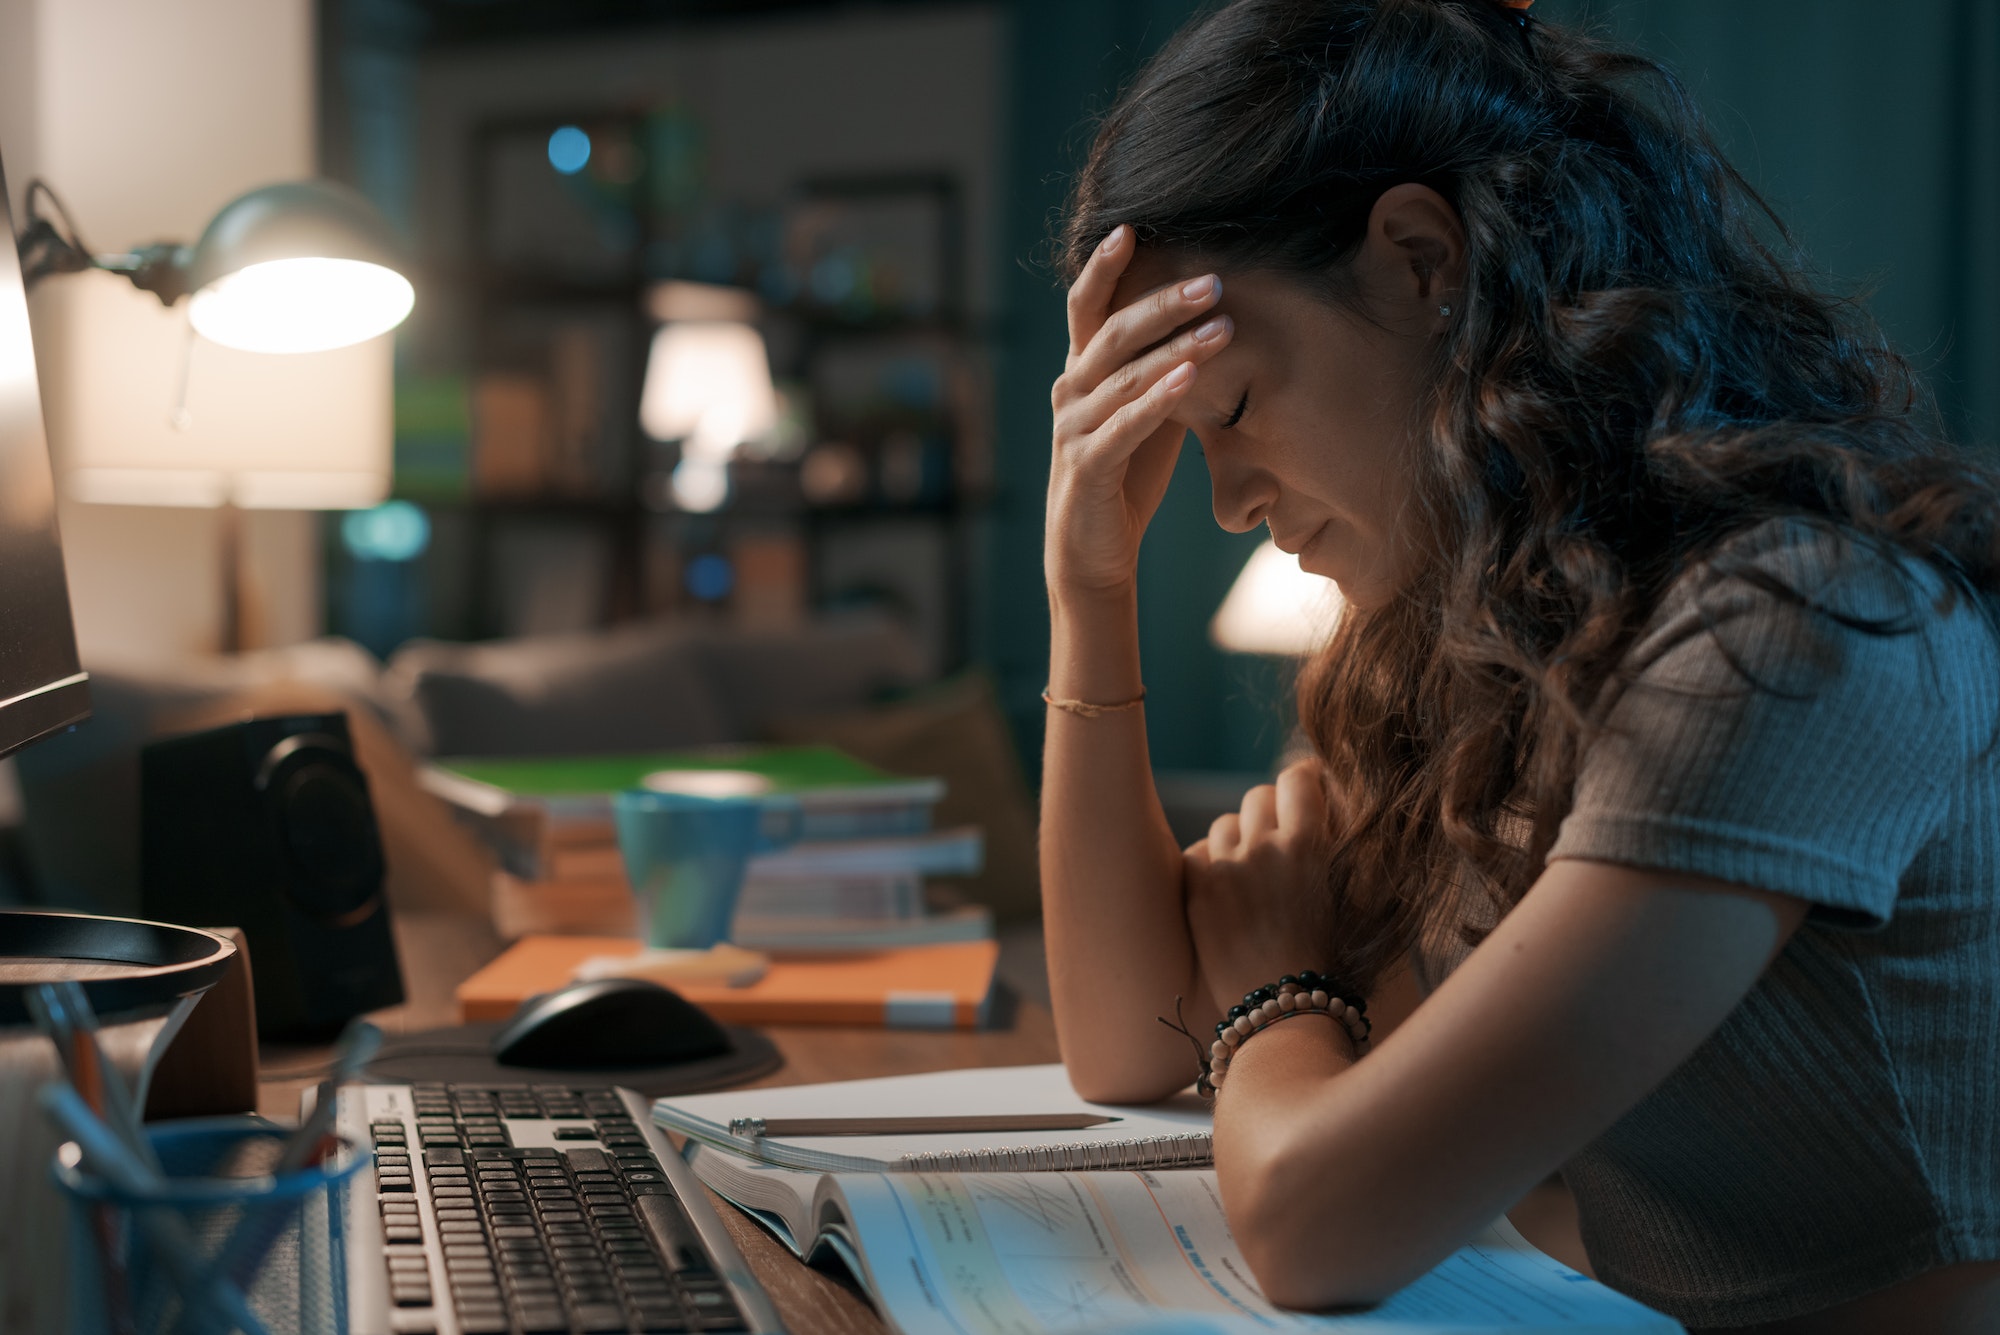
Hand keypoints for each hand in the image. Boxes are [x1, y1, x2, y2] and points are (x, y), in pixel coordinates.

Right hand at [1046, 225, 1234, 598]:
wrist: (1091, 551)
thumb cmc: (1125, 476)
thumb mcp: (1147, 413)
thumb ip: (1163, 371)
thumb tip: (1215, 322)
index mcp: (1081, 372)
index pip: (1086, 307)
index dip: (1103, 266)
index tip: (1132, 226)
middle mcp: (1069, 392)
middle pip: (1111, 333)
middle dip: (1163, 303)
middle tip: (1213, 281)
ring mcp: (1073, 428)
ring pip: (1123, 376)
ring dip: (1176, 349)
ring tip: (1223, 326)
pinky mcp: (1087, 466)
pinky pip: (1124, 426)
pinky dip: (1158, 400)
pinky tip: (1191, 378)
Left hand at [1184, 759, 1336, 1016]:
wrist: (1282, 1012)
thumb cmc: (1326, 960)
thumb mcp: (1346, 896)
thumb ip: (1333, 847)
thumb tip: (1323, 805)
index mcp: (1308, 846)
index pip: (1296, 779)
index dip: (1300, 782)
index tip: (1302, 790)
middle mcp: (1264, 848)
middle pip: (1257, 796)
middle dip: (1268, 813)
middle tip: (1277, 841)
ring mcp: (1225, 868)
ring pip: (1225, 824)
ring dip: (1237, 841)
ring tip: (1251, 878)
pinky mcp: (1197, 891)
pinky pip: (1198, 853)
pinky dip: (1209, 867)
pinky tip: (1225, 895)